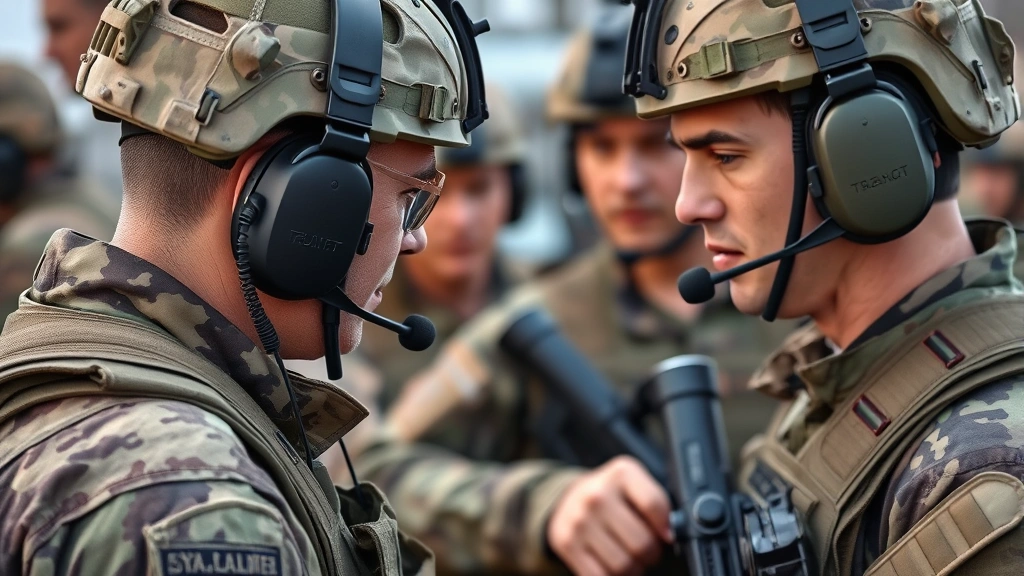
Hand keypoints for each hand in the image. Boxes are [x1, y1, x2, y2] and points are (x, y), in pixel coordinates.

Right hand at [547, 456, 672, 575]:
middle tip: (648, 550)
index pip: (654, 505)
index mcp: (621, 474)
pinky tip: (613, 566)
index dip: (667, 528)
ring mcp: (580, 521)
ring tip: (630, 558)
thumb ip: (656, 504)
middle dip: (651, 554)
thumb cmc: (611, 497)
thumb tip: (671, 533)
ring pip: (624, 565)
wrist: (569, 501)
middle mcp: (597, 495)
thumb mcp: (634, 485)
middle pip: (642, 542)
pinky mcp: (567, 543)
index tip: (667, 535)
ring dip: (634, 569)